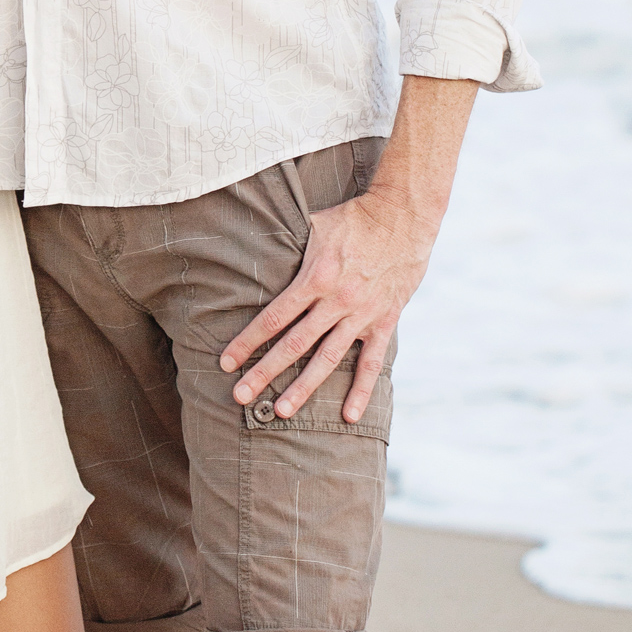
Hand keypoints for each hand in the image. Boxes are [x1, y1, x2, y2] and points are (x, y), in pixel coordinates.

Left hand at [219, 192, 431, 425]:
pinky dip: (361, 391)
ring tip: (281, 412)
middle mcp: (336, 302)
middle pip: (293, 345)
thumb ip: (289, 243)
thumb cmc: (353, 217)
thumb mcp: (315, 225)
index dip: (248, 341)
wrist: (404, 216)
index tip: (227, 361)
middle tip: (240, 396)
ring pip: (327, 360)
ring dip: (303, 388)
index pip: (273, 318)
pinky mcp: (384, 322)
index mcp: (315, 279)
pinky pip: (372, 363)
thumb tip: (258, 243)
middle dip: (264, 372)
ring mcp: (361, 315)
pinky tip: (348, 415)